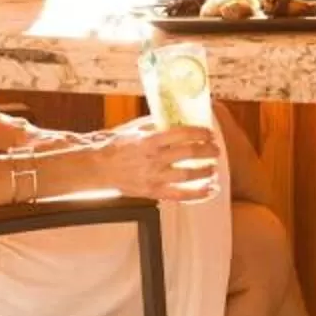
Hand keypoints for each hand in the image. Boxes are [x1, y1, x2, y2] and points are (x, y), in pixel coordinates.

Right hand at [91, 123, 223, 204]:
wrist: (100, 168)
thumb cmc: (116, 147)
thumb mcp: (134, 130)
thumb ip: (154, 127)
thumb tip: (173, 120)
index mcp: (150, 140)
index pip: (182, 133)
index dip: (199, 132)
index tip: (209, 133)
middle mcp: (154, 159)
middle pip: (188, 153)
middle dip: (206, 151)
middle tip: (215, 149)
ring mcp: (154, 176)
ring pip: (187, 174)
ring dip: (204, 171)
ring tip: (212, 168)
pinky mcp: (152, 191)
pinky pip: (178, 194)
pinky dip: (196, 194)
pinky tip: (209, 190)